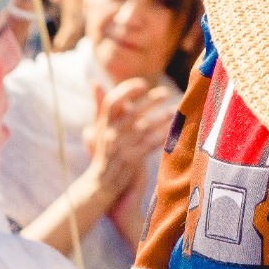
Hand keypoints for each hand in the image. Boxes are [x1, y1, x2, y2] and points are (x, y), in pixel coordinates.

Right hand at [80, 76, 178, 207]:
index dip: (126, 90)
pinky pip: (148, 145)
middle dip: (150, 101)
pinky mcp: (130, 161)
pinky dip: (160, 136)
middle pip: (132, 113)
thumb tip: (95, 82)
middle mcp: (109, 135)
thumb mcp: (99, 130)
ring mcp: (119, 149)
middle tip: (166, 93)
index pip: (112, 103)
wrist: (100, 186)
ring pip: (143, 129)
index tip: (142, 83)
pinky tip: (171, 130)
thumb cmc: (104, 152)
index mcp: (102, 125)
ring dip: (160, 119)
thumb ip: (100, 107)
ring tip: (174, 111)